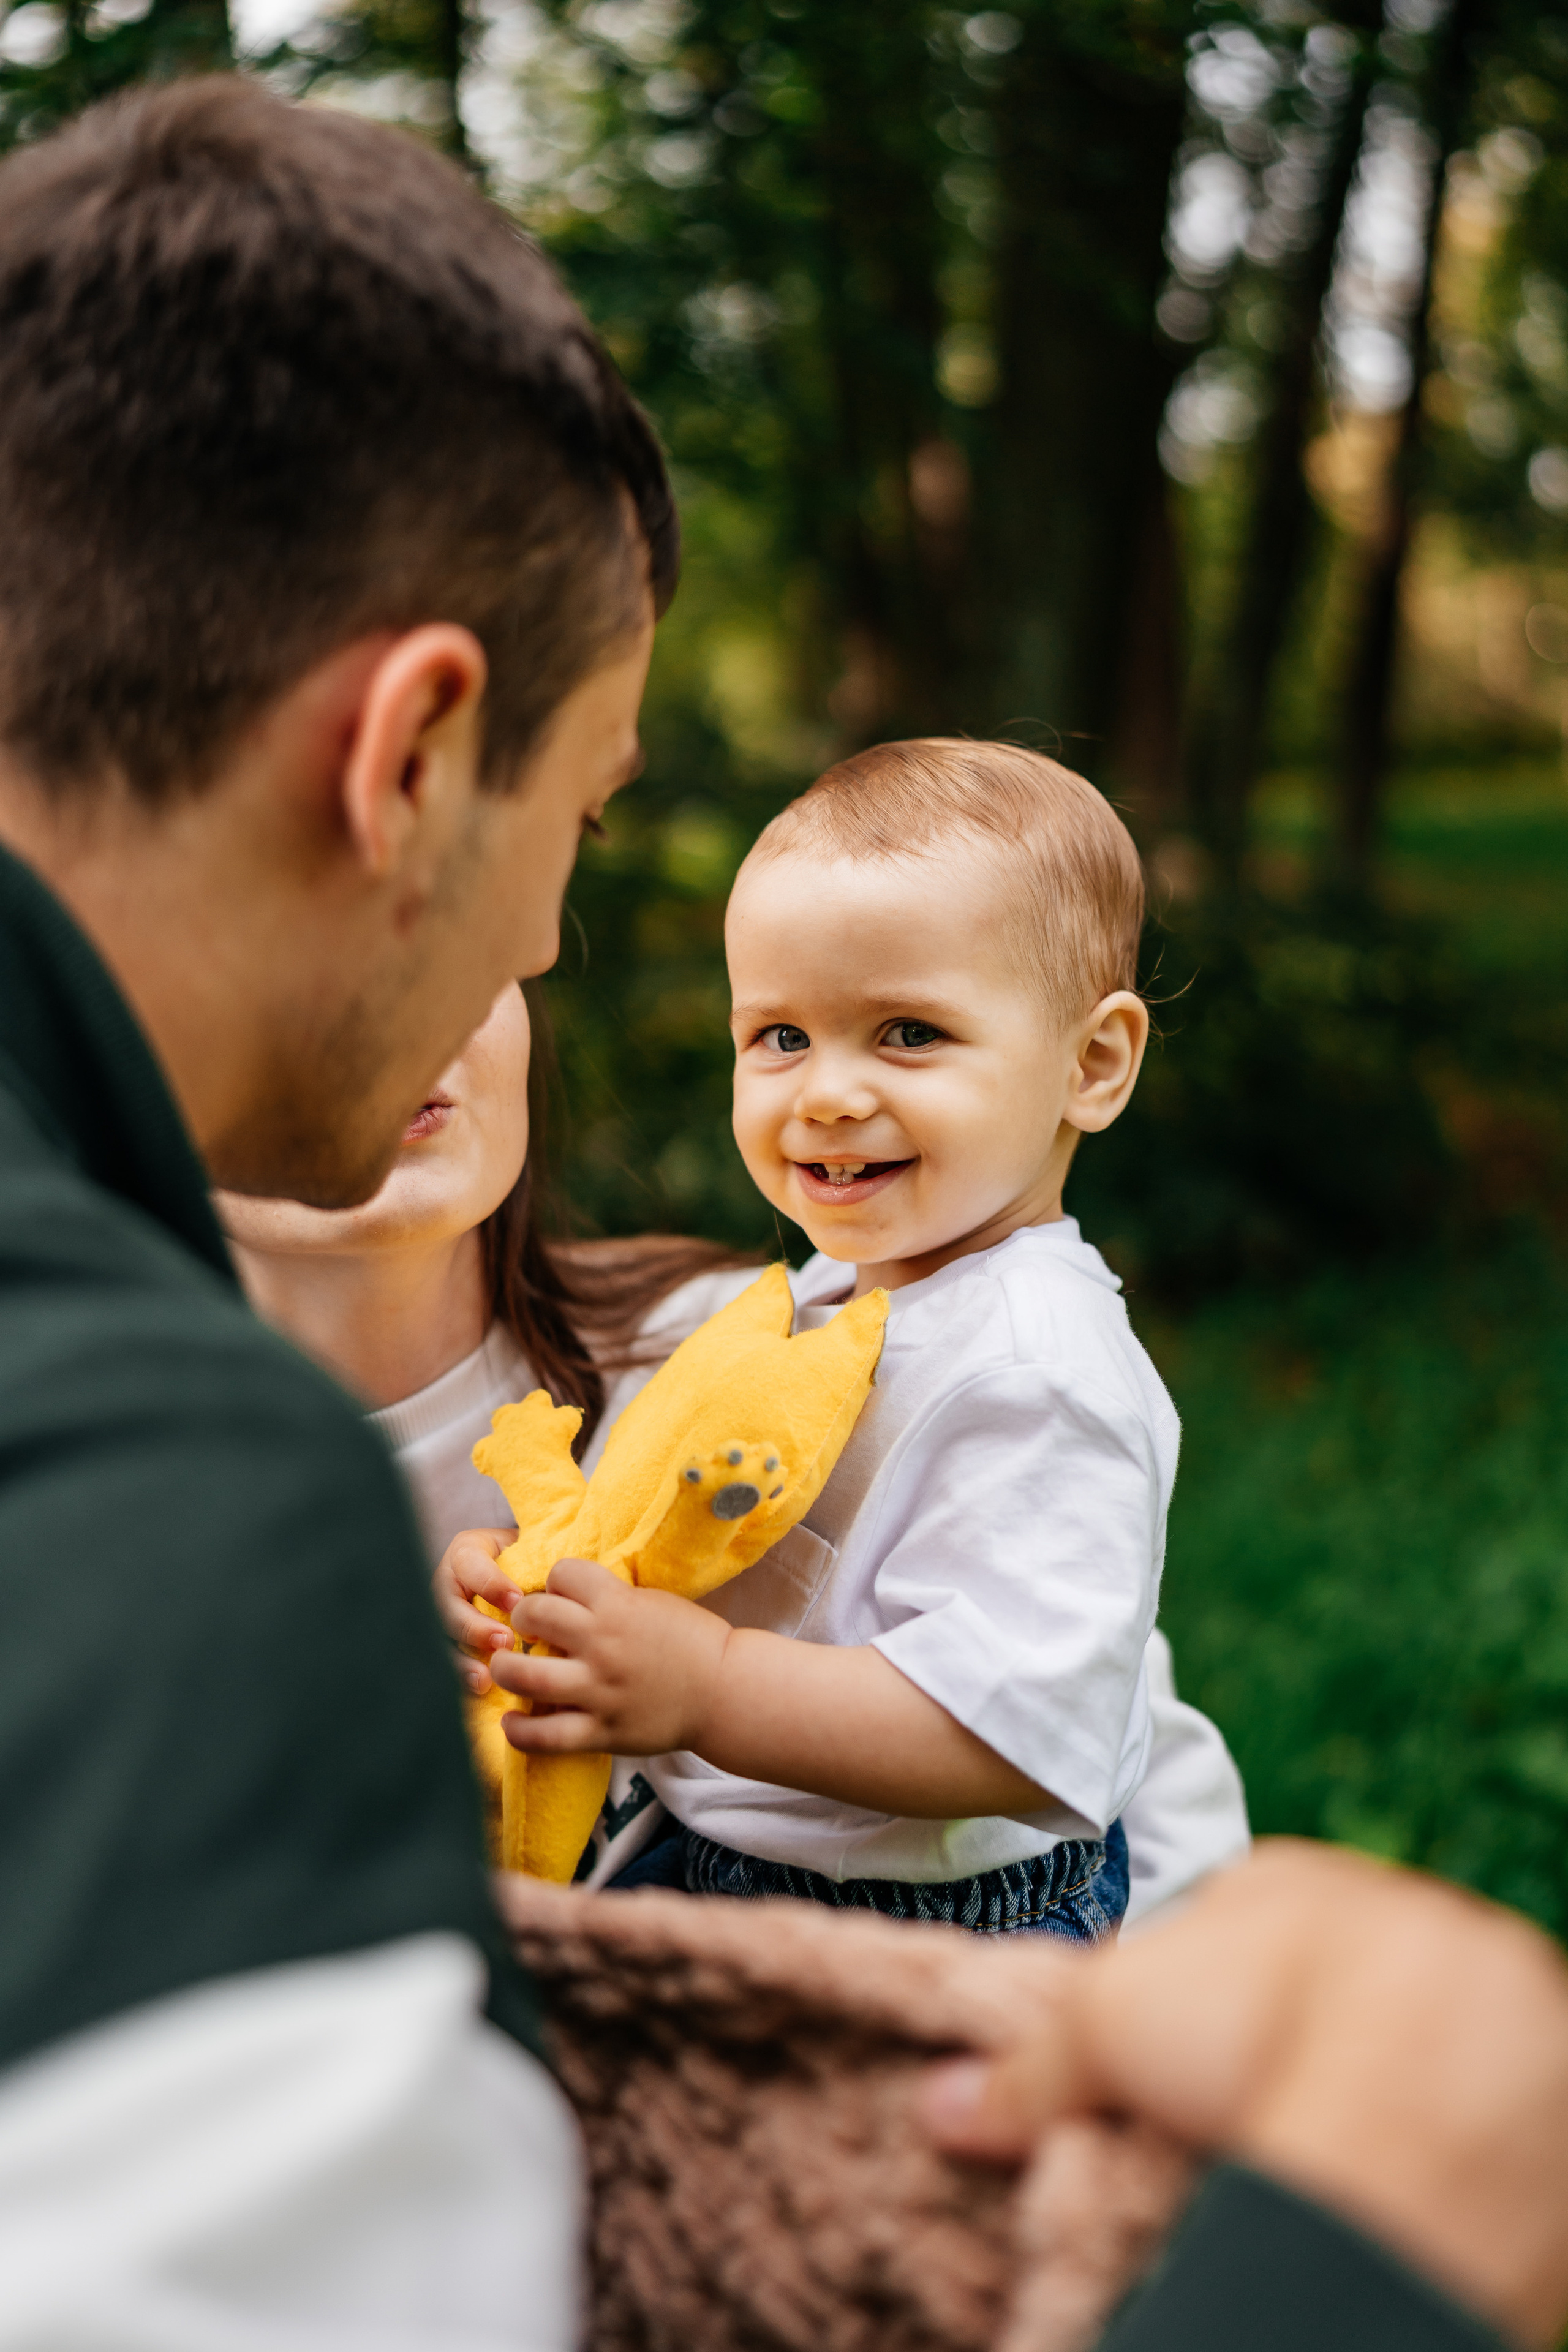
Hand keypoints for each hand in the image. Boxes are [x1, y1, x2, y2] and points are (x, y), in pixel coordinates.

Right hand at [431, 1527, 520, 1694]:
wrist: (518, 1571)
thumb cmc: (527, 1560)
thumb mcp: (530, 1552)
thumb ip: (535, 1564)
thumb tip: (556, 1589)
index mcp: (466, 1552)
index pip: (470, 1563)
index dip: (490, 1583)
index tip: (517, 1601)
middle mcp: (447, 1583)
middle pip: (447, 1606)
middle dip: (474, 1627)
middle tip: (504, 1642)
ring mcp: (442, 1615)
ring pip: (442, 1640)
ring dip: (462, 1661)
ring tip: (485, 1679)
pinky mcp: (446, 1643)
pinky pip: (446, 1664)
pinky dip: (461, 1679)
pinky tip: (478, 1691)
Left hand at [488, 1558, 730, 1755]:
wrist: (726, 1692)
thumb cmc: (691, 1642)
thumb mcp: (652, 1602)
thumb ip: (609, 1599)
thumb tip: (561, 1594)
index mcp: (619, 1605)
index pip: (561, 1573)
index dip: (555, 1581)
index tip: (558, 1594)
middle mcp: (603, 1644)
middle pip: (532, 1615)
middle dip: (522, 1616)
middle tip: (527, 1627)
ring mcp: (600, 1690)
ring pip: (525, 1676)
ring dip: (505, 1669)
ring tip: (506, 1668)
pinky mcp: (602, 1731)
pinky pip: (545, 1736)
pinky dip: (519, 1732)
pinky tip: (512, 1723)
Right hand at [923, 1840, 1567, 2349]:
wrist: (1409, 2116)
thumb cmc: (1248, 2046)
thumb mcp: (1109, 2028)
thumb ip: (1029, 2062)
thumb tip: (941, 2109)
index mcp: (1307, 1884)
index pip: (1249, 1914)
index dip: (1205, 1982)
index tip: (1191, 2050)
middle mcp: (1411, 1920)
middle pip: (1345, 1971)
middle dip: (1307, 2024)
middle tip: (1262, 2105)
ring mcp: (1497, 1999)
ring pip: (1432, 2029)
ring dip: (1395, 2078)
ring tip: (1341, 2155)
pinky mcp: (1557, 2085)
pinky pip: (1512, 2099)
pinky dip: (1468, 2131)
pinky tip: (1417, 2175)